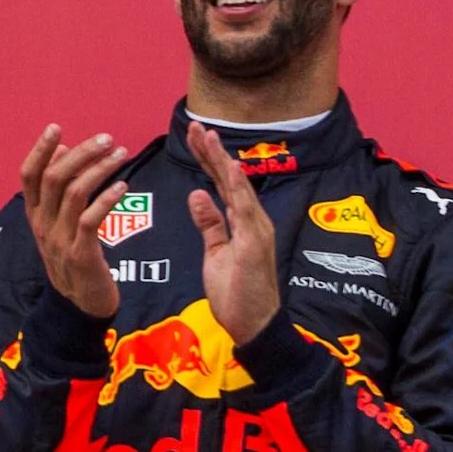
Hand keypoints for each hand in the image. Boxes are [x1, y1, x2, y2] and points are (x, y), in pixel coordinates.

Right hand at [19, 125, 133, 321]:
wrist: (82, 306)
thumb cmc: (76, 258)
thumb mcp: (59, 224)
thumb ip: (58, 189)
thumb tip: (61, 148)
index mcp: (34, 215)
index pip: (28, 175)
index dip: (40, 149)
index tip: (56, 127)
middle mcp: (42, 225)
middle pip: (53, 178)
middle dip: (80, 153)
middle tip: (106, 139)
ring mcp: (59, 240)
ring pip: (73, 193)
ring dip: (99, 169)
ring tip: (121, 154)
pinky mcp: (80, 254)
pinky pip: (89, 220)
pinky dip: (106, 199)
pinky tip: (123, 187)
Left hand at [184, 124, 282, 345]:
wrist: (254, 326)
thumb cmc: (237, 292)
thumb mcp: (216, 253)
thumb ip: (210, 224)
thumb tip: (197, 194)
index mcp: (243, 222)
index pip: (223, 183)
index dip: (210, 159)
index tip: (195, 136)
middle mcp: (254, 221)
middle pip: (231, 179)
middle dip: (213, 152)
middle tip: (197, 125)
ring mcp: (257, 231)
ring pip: (238, 188)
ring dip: (223, 161)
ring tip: (208, 136)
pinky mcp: (255, 245)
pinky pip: (246, 212)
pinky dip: (239, 189)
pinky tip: (231, 169)